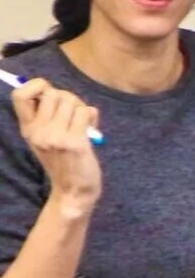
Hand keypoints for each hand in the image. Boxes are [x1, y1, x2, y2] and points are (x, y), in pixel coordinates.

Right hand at [10, 78, 100, 206]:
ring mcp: (56, 137)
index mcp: (28, 128)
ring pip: (71, 101)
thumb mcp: (43, 139)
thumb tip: (52, 89)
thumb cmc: (63, 161)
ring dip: (81, 107)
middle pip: (53, 93)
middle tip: (74, 112)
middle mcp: (39, 131)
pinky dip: (92, 116)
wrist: (74, 191)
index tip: (48, 94)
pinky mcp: (75, 142)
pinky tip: (92, 127)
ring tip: (83, 121)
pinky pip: (85, 112)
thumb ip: (45, 116)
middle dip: (68, 98)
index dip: (35, 86)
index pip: (19, 95)